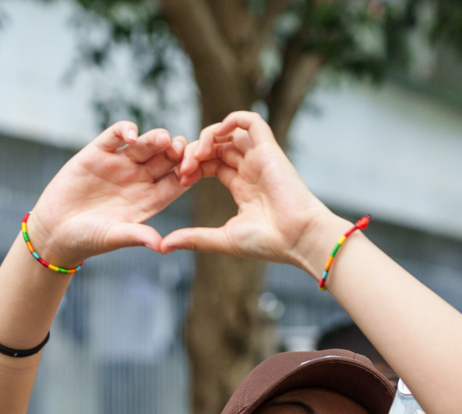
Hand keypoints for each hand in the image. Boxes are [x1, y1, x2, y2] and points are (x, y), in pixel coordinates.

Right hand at [27, 122, 189, 266]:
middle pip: (166, 158)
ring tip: (162, 140)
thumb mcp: (113, 236)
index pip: (177, 181)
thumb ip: (137, 236)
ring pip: (146, 144)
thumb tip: (162, 246)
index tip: (193, 171)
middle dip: (177, 151)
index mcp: (150, 199)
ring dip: (157, 138)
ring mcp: (119, 164)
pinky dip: (125, 129)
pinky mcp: (97, 153)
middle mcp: (138, 179)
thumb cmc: (87, 239)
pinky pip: (116, 134)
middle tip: (181, 149)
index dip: (188, 173)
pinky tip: (131, 135)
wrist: (54, 231)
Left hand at [163, 111, 349, 278]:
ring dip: (207, 137)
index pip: (211, 164)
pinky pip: (251, 121)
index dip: (193, 165)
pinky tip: (215, 135)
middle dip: (195, 152)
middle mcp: (250, 169)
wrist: (297, 238)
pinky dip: (231, 120)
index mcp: (242, 187)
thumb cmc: (268, 242)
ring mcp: (260, 158)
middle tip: (183, 167)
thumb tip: (164, 247)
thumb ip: (194, 238)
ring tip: (196, 155)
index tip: (181, 178)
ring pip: (230, 132)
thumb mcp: (223, 239)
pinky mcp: (270, 149)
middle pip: (217, 146)